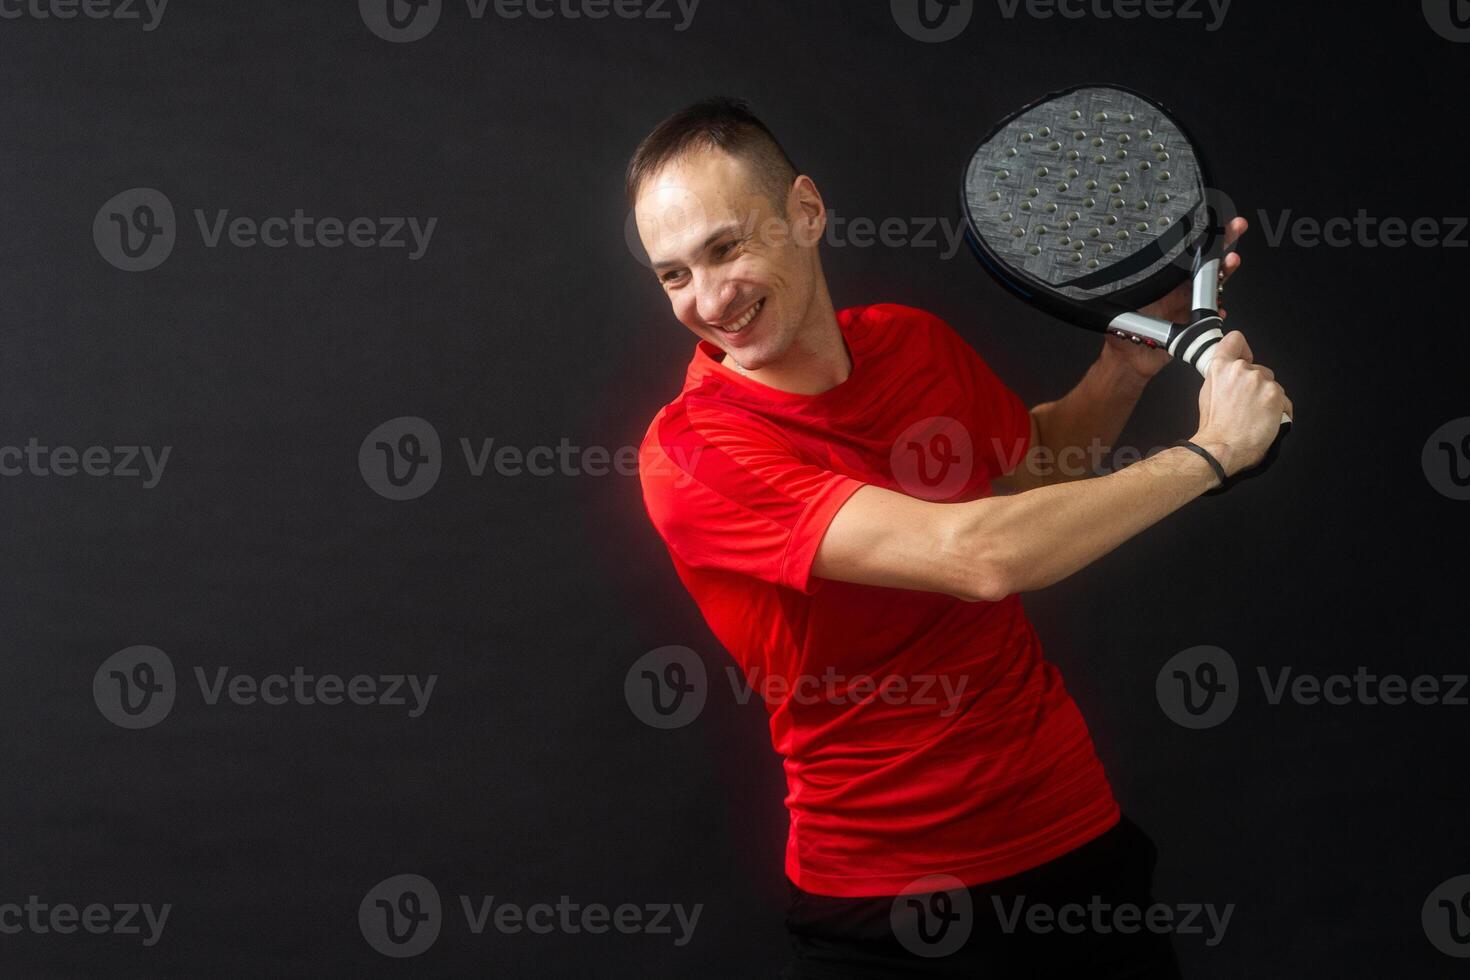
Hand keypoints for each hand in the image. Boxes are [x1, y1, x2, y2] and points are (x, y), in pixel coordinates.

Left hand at [1100, 216, 1249, 382]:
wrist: (1132, 359)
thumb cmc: (1124, 330)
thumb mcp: (1126, 303)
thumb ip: (1130, 288)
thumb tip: (1124, 268)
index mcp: (1163, 279)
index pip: (1185, 253)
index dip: (1200, 237)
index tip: (1212, 222)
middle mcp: (1180, 288)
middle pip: (1207, 261)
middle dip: (1223, 242)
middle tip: (1236, 228)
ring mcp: (1191, 304)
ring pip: (1215, 283)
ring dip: (1226, 272)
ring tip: (1231, 261)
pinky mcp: (1197, 323)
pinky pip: (1213, 314)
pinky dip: (1217, 311)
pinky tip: (1217, 309)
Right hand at [1191, 329, 1292, 476]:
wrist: (1222, 447)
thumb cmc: (1214, 427)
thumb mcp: (1207, 394)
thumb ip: (1220, 377)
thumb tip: (1229, 375)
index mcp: (1220, 367)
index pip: (1235, 340)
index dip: (1242, 349)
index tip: (1246, 358)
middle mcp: (1241, 370)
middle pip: (1259, 369)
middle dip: (1257, 385)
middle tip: (1247, 405)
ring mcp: (1259, 382)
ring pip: (1272, 385)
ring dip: (1268, 399)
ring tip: (1255, 417)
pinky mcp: (1275, 395)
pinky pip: (1284, 401)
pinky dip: (1279, 412)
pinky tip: (1266, 422)